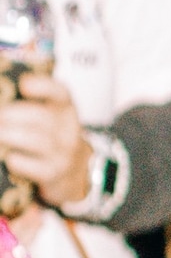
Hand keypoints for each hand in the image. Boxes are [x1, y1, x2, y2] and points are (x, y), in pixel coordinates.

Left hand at [0, 73, 83, 203]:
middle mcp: (68, 129)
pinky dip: (20, 162)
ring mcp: (63, 153)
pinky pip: (38, 168)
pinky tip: (10, 158)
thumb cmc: (51, 138)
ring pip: (38, 141)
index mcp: (64, 109)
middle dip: (12, 115)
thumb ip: (28, 105)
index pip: (60, 93)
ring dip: (11, 136)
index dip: (43, 86)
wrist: (76, 171)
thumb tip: (1, 99)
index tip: (23, 85)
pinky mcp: (55, 173)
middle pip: (43, 117)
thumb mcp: (50, 117)